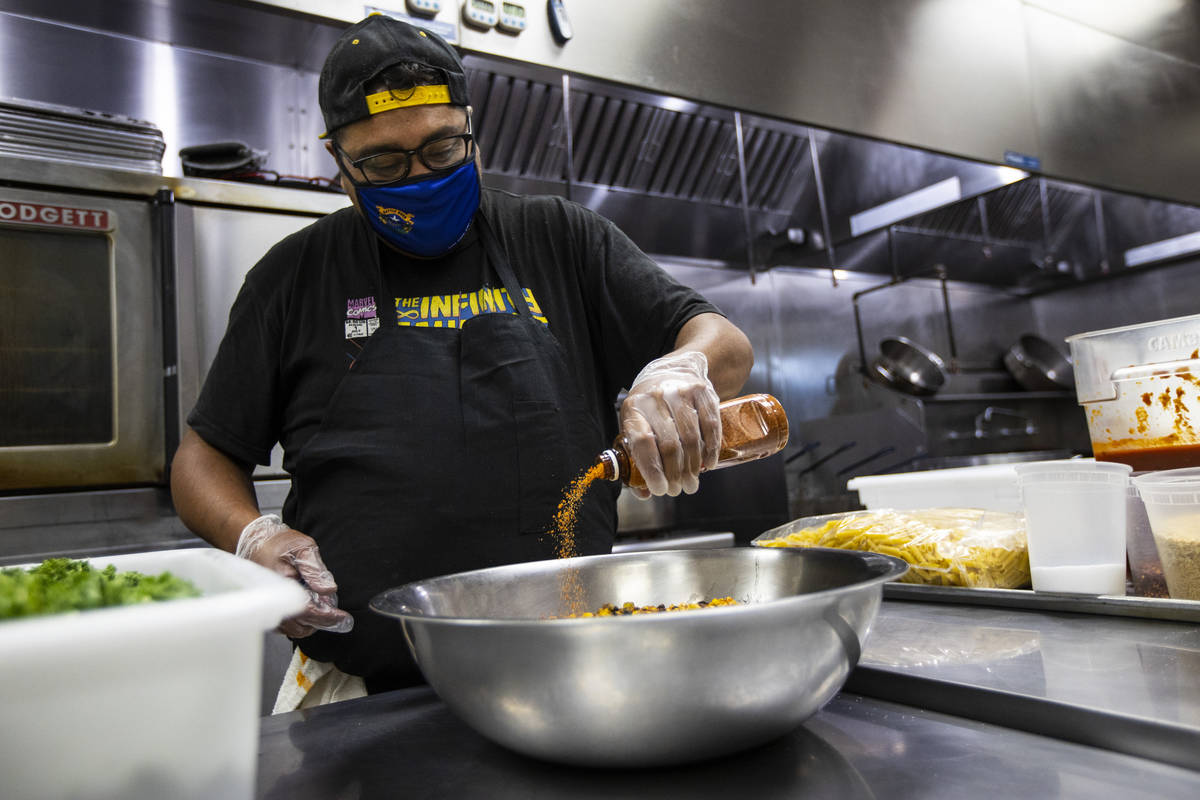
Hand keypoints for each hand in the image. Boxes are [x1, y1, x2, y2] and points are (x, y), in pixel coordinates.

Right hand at [236, 514, 354, 637]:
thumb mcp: (302, 547)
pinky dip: (299, 624)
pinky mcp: (267, 609)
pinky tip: (310, 613)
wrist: (256, 541)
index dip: (326, 616)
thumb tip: (328, 589)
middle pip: (301, 624)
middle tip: (339, 617)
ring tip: (325, 614)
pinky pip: (284, 627)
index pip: (307, 609)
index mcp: (282, 585)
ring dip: (311, 625)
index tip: (342, 617)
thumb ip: (315, 569)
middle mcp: (272, 600)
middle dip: (323, 622)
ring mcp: (268, 607)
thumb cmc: (279, 543)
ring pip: (292, 629)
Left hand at [619, 351, 720, 496]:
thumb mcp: (635, 424)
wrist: (675, 369)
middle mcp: (656, 397)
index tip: (659, 490)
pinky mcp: (703, 392)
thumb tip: (645, 493)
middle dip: (675, 474)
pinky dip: (710, 451)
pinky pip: (710, 427)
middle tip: (679, 490)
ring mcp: (681, 393)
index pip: (643, 443)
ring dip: (693, 467)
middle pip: (669, 445)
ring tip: (692, 483)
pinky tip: (707, 465)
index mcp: (634, 408)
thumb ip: (637, 459)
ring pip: (691, 439)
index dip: (652, 470)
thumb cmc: (650, 406)